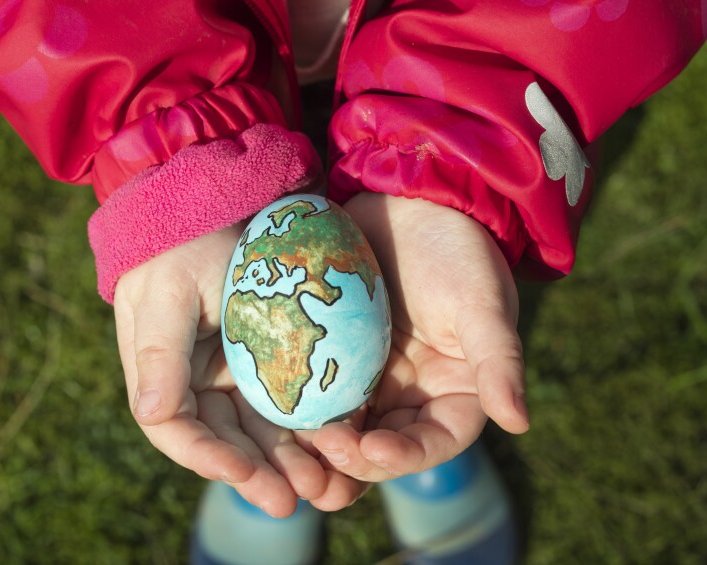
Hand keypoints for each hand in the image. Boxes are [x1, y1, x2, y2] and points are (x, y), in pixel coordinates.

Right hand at [113, 223, 366, 515]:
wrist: (220, 199)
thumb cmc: (184, 242)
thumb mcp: (168, 291)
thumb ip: (158, 353)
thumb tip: (150, 416)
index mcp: (163, 372)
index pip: (177, 430)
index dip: (207, 458)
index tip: (242, 474)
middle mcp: (199, 382)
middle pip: (226, 440)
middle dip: (258, 473)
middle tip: (292, 500)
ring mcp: (238, 372)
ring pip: (263, 429)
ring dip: (289, 461)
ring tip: (323, 487)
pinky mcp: (274, 358)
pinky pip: (292, 400)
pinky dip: (310, 426)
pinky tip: (338, 445)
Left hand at [313, 193, 528, 481]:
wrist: (407, 202)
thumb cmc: (455, 249)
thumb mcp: (481, 302)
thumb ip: (498, 361)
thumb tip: (520, 422)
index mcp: (454, 394)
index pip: (434, 442)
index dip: (404, 456)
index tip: (372, 448)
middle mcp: (411, 397)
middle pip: (381, 447)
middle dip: (351, 459)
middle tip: (320, 451)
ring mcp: (369, 380)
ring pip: (344, 430)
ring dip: (319, 450)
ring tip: (292, 454)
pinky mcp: (334, 359)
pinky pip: (314, 394)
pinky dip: (297, 410)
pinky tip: (273, 413)